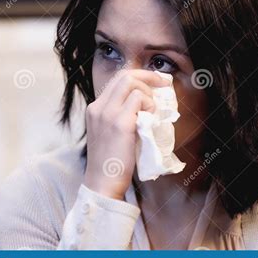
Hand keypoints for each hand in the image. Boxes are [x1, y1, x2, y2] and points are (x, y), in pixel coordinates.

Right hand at [83, 69, 168, 199]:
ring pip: (132, 83)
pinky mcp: (120, 123)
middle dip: (148, 76)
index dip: (138, 76)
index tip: (154, 81)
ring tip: (151, 113)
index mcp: (95, 108)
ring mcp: (108, 114)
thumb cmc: (111, 162)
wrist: (103, 182)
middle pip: (125, 75)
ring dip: (148, 95)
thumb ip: (120, 115)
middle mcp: (98, 107)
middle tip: (163, 85)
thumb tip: (145, 102)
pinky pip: (140, 100)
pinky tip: (149, 120)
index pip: (117, 79)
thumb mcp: (110, 132)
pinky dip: (149, 106)